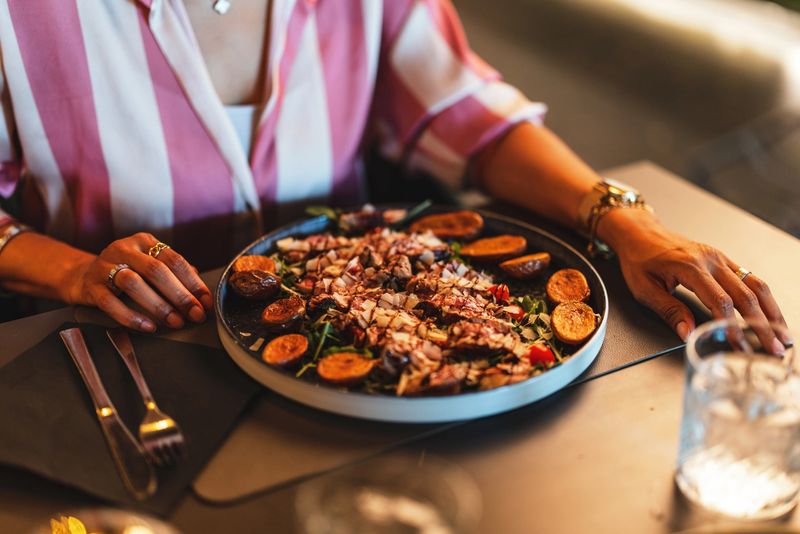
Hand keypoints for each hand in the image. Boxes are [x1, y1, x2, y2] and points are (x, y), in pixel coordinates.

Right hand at [67, 233, 212, 332]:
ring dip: (159, 305)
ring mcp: (105, 266)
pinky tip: (149, 327)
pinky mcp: (90, 286)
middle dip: (180, 295)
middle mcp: (125, 249)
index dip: (193, 282)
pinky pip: (111, 303)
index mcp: (145, 242)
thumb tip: (202, 295)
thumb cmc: (127, 273)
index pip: (174, 260)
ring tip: (176, 322)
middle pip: (157, 271)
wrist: (82, 277)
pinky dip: (131, 316)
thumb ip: (175, 275)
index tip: (206, 302)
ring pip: (134, 284)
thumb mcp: (151, 267)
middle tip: (195, 315)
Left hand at [599, 209, 789, 353]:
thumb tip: (689, 333)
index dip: (732, 326)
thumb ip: (668, 310)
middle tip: (775, 349)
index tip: (740, 346)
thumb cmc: (639, 258)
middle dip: (763, 324)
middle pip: (746, 295)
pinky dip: (763, 298)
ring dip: (772, 311)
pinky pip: (749, 278)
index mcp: (691, 267)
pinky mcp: (722, 259)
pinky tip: (770, 314)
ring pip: (755, 284)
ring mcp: (719, 258)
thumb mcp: (644, 289)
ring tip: (783, 335)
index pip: (720, 301)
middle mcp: (711, 260)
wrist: (639, 232)